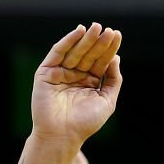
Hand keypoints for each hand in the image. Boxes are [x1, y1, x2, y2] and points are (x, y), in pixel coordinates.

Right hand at [31, 23, 122, 145]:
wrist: (62, 135)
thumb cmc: (85, 122)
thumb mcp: (107, 100)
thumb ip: (113, 80)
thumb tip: (116, 58)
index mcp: (90, 82)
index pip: (101, 61)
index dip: (109, 49)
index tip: (117, 35)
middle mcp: (75, 75)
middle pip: (89, 54)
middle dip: (99, 42)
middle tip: (108, 30)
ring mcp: (60, 73)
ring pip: (75, 52)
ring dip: (86, 39)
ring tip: (96, 28)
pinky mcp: (46, 72)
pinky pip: (57, 53)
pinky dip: (68, 41)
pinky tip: (79, 32)